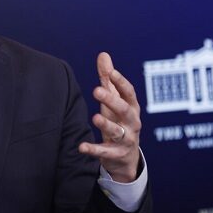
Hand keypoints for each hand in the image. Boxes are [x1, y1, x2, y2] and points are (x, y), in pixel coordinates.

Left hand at [78, 52, 140, 182]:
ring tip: (95, 117)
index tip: (111, 72)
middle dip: (112, 100)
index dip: (121, 82)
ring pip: (118, 131)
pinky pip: (105, 151)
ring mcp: (126, 139)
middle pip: (125, 110)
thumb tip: (103, 55)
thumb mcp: (114, 100)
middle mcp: (132, 122)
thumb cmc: (118, 121)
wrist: (126, 157)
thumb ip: (108, 79)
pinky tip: (81, 146)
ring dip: (106, 124)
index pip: (129, 93)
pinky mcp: (116, 154)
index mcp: (131, 107)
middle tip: (96, 90)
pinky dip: (94, 149)